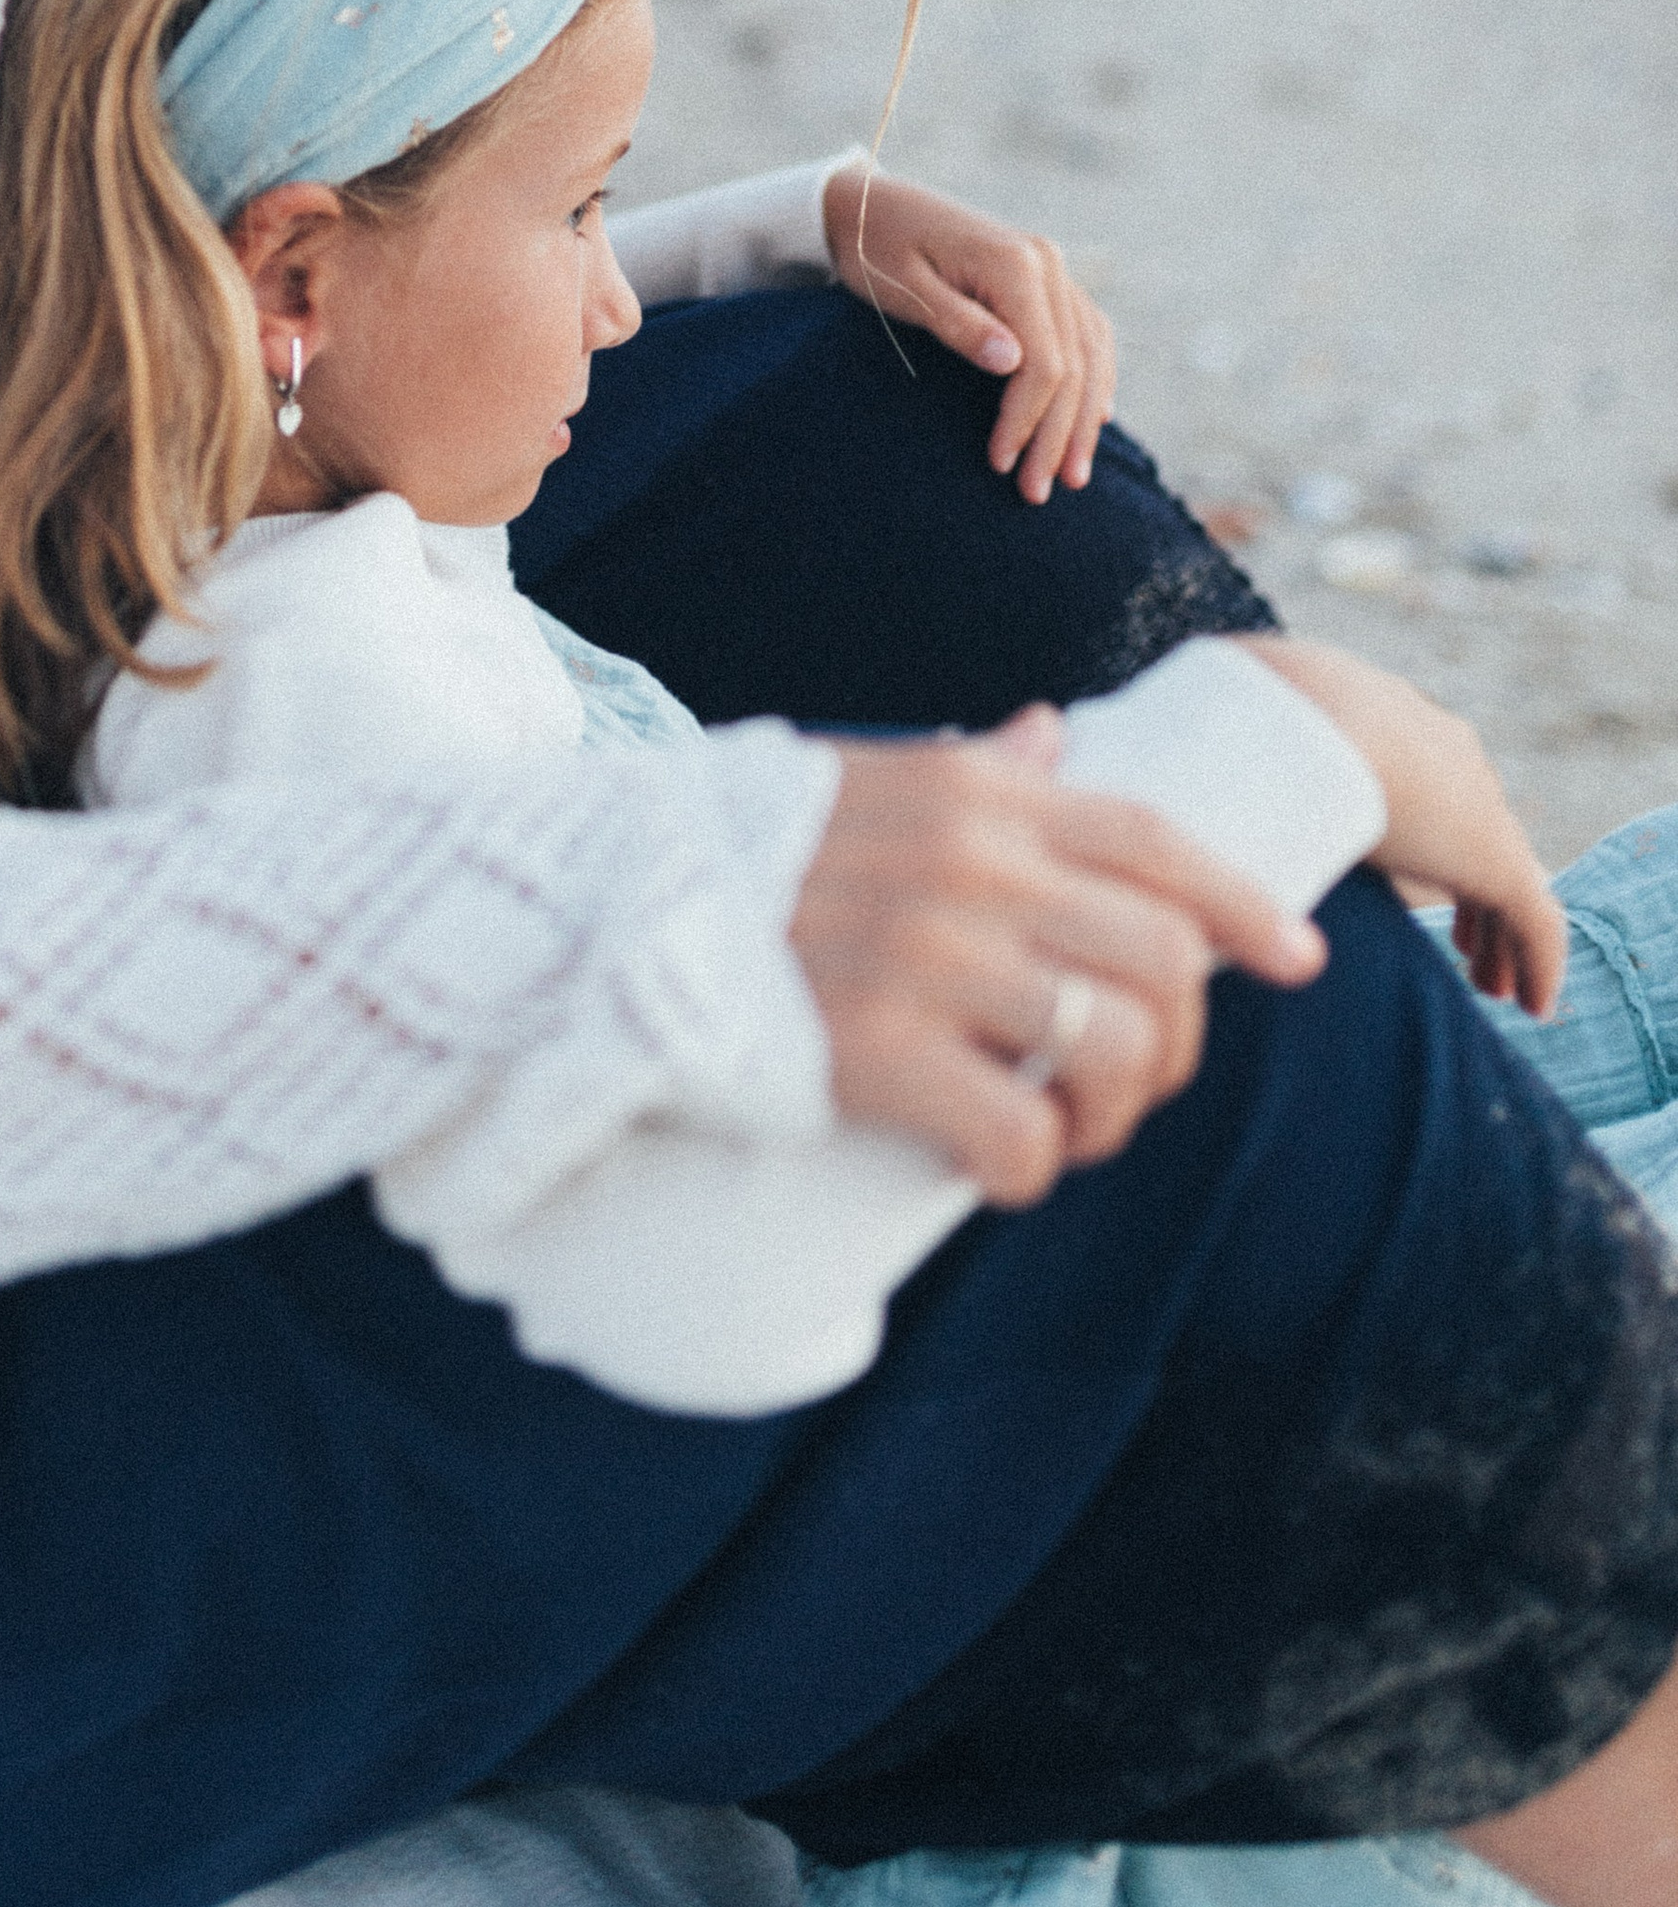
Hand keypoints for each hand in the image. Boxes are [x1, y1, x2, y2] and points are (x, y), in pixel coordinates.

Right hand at [788, 714, 1328, 1206]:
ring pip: (1112, 1047)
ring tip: (1068, 1132)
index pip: (1157, 838)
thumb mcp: (868, 778)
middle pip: (1163, 955)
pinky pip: (1019, 1134)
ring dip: (1112, 1113)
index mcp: (975, 792)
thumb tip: (1051, 735)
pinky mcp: (878, 1049)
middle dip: (1176, 1038)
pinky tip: (1001, 1171)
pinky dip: (1029, 1168)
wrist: (606, 912)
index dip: (1246, 904)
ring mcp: (929, 955)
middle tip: (1132, 1085)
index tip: (1300, 958)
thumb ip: (972, 768)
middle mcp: (971, 863)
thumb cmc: (743, 850)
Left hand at [822, 164, 1117, 504]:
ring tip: (1073, 474)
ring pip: (1090, 352)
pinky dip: (1094, 377)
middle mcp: (1046, 261)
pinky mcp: (1044, 276)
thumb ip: (957, 324)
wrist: (867, 204)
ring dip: (1083, 417)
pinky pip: (1086, 332)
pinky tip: (1093, 417)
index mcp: (1014, 263)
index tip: (1000, 466)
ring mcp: (1051, 267)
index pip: (1044, 361)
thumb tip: (1013, 365)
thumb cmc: (874, 249)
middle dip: (1058, 434)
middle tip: (1039, 493)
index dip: (1027, 420)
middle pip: (1074, 364)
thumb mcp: (902, 289)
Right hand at [1241, 636, 1566, 1015]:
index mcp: (1381, 717)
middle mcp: (1441, 752)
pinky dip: (1536, 962)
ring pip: (1504, 881)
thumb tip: (1142, 790)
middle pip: (1466, 825)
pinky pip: (1535, 922)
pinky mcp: (1497, 859)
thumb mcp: (1221, 737)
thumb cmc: (1239, 724)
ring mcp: (1474, 805)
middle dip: (1462, 879)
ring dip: (1495, 933)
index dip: (1411, 832)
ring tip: (1488, 980)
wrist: (1295, 723)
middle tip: (1460, 937)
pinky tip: (1530, 1004)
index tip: (1399, 876)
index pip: (1413, 776)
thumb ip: (1208, 771)